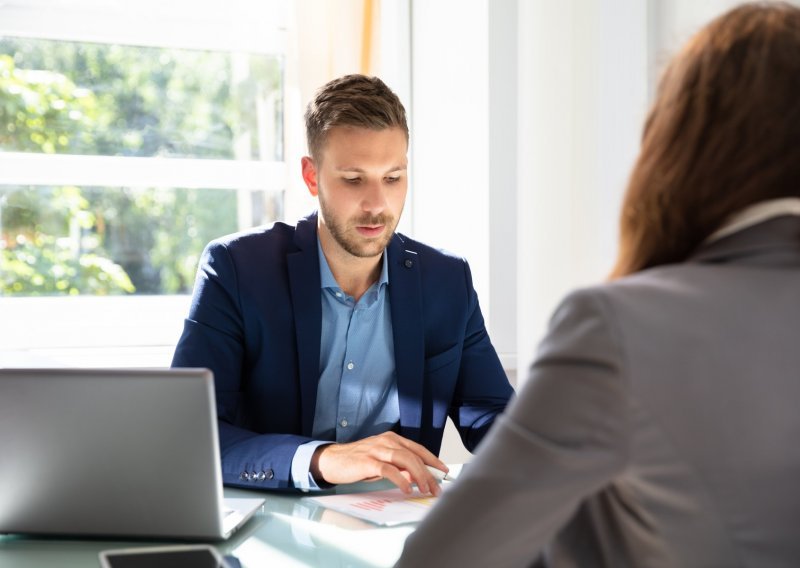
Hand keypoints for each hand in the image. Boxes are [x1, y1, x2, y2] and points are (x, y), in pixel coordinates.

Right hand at [310, 432, 448, 494]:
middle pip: (414, 456)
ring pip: (405, 460)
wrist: (332, 460)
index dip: (433, 460)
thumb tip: (417, 476)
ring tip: (425, 489)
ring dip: (419, 476)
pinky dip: (401, 480)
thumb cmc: (357, 462)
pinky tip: (407, 489)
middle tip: (436, 489)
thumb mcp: (382, 462)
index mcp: (392, 439)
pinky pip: (389, 470)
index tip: (443, 471)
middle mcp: (387, 441)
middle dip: (429, 473)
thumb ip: (399, 465)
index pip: (418, 449)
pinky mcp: (368, 461)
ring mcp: (378, 450)